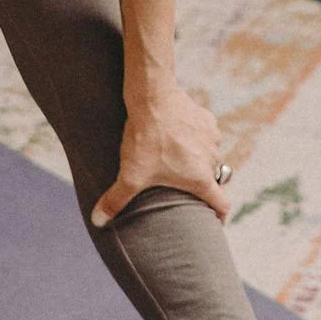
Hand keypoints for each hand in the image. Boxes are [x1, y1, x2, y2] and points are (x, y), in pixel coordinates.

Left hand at [91, 79, 228, 228]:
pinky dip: (194, 139)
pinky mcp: (206, 119)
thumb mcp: (130, 175)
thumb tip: (98, 221)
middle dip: (199, 184)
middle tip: (181, 185)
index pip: (221, 204)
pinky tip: (176, 135)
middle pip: (212, 179)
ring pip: (208, 156)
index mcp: (199, 178)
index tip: (214, 221)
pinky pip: (204, 135)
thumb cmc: (146, 140)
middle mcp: (212, 159)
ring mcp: (212, 137)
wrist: (153, 98)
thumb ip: (116, 200)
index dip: (219, 216)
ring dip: (197, 159)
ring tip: (175, 157)